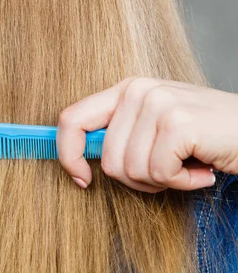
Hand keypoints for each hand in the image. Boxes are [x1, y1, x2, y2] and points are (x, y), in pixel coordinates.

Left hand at [57, 77, 237, 192]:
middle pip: (107, 160)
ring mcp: (157, 103)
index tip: (82, 179)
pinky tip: (201, 169)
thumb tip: (79, 161)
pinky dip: (183, 182)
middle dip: (138, 179)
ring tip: (187, 165)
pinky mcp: (178, 123)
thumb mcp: (154, 128)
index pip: (71, 119)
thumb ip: (118, 136)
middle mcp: (137, 91)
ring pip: (131, 170)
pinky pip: (159, 173)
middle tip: (168, 170)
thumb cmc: (204, 136)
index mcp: (125, 90)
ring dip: (163, 181)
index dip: (68, 154)